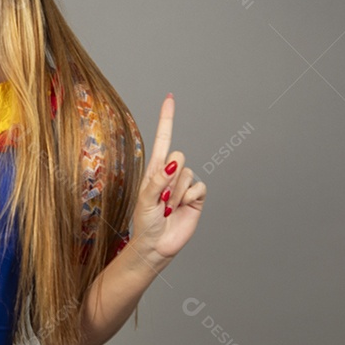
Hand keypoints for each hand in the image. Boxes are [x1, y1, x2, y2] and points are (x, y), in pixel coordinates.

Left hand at [129, 93, 205, 260]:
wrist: (157, 246)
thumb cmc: (145, 223)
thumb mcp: (145, 201)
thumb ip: (158, 180)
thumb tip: (173, 163)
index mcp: (155, 169)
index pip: (163, 138)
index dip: (167, 118)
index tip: (170, 98)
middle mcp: (171, 174)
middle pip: (179, 155)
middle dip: (170, 175)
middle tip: (161, 197)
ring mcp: (184, 185)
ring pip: (188, 173)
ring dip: (177, 192)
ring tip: (168, 207)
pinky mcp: (196, 198)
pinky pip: (199, 187)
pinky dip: (189, 198)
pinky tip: (181, 208)